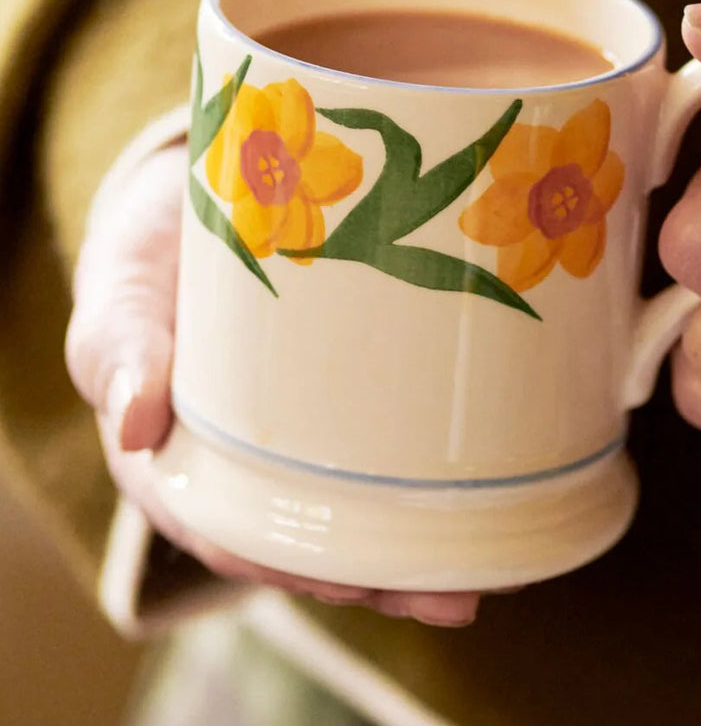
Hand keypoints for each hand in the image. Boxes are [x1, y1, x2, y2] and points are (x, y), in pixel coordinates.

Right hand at [65, 142, 480, 624]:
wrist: (200, 212)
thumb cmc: (146, 267)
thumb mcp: (121, 302)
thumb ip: (117, 350)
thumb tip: (135, 426)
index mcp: (178, 466)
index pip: (229, 537)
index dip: (286, 567)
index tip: (348, 584)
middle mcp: (240, 466)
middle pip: (305, 537)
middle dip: (370, 575)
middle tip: (443, 593)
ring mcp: (294, 437)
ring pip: (347, 508)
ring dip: (406, 550)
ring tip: (478, 570)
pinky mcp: (337, 401)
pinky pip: (375, 450)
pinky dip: (420, 482)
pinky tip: (476, 497)